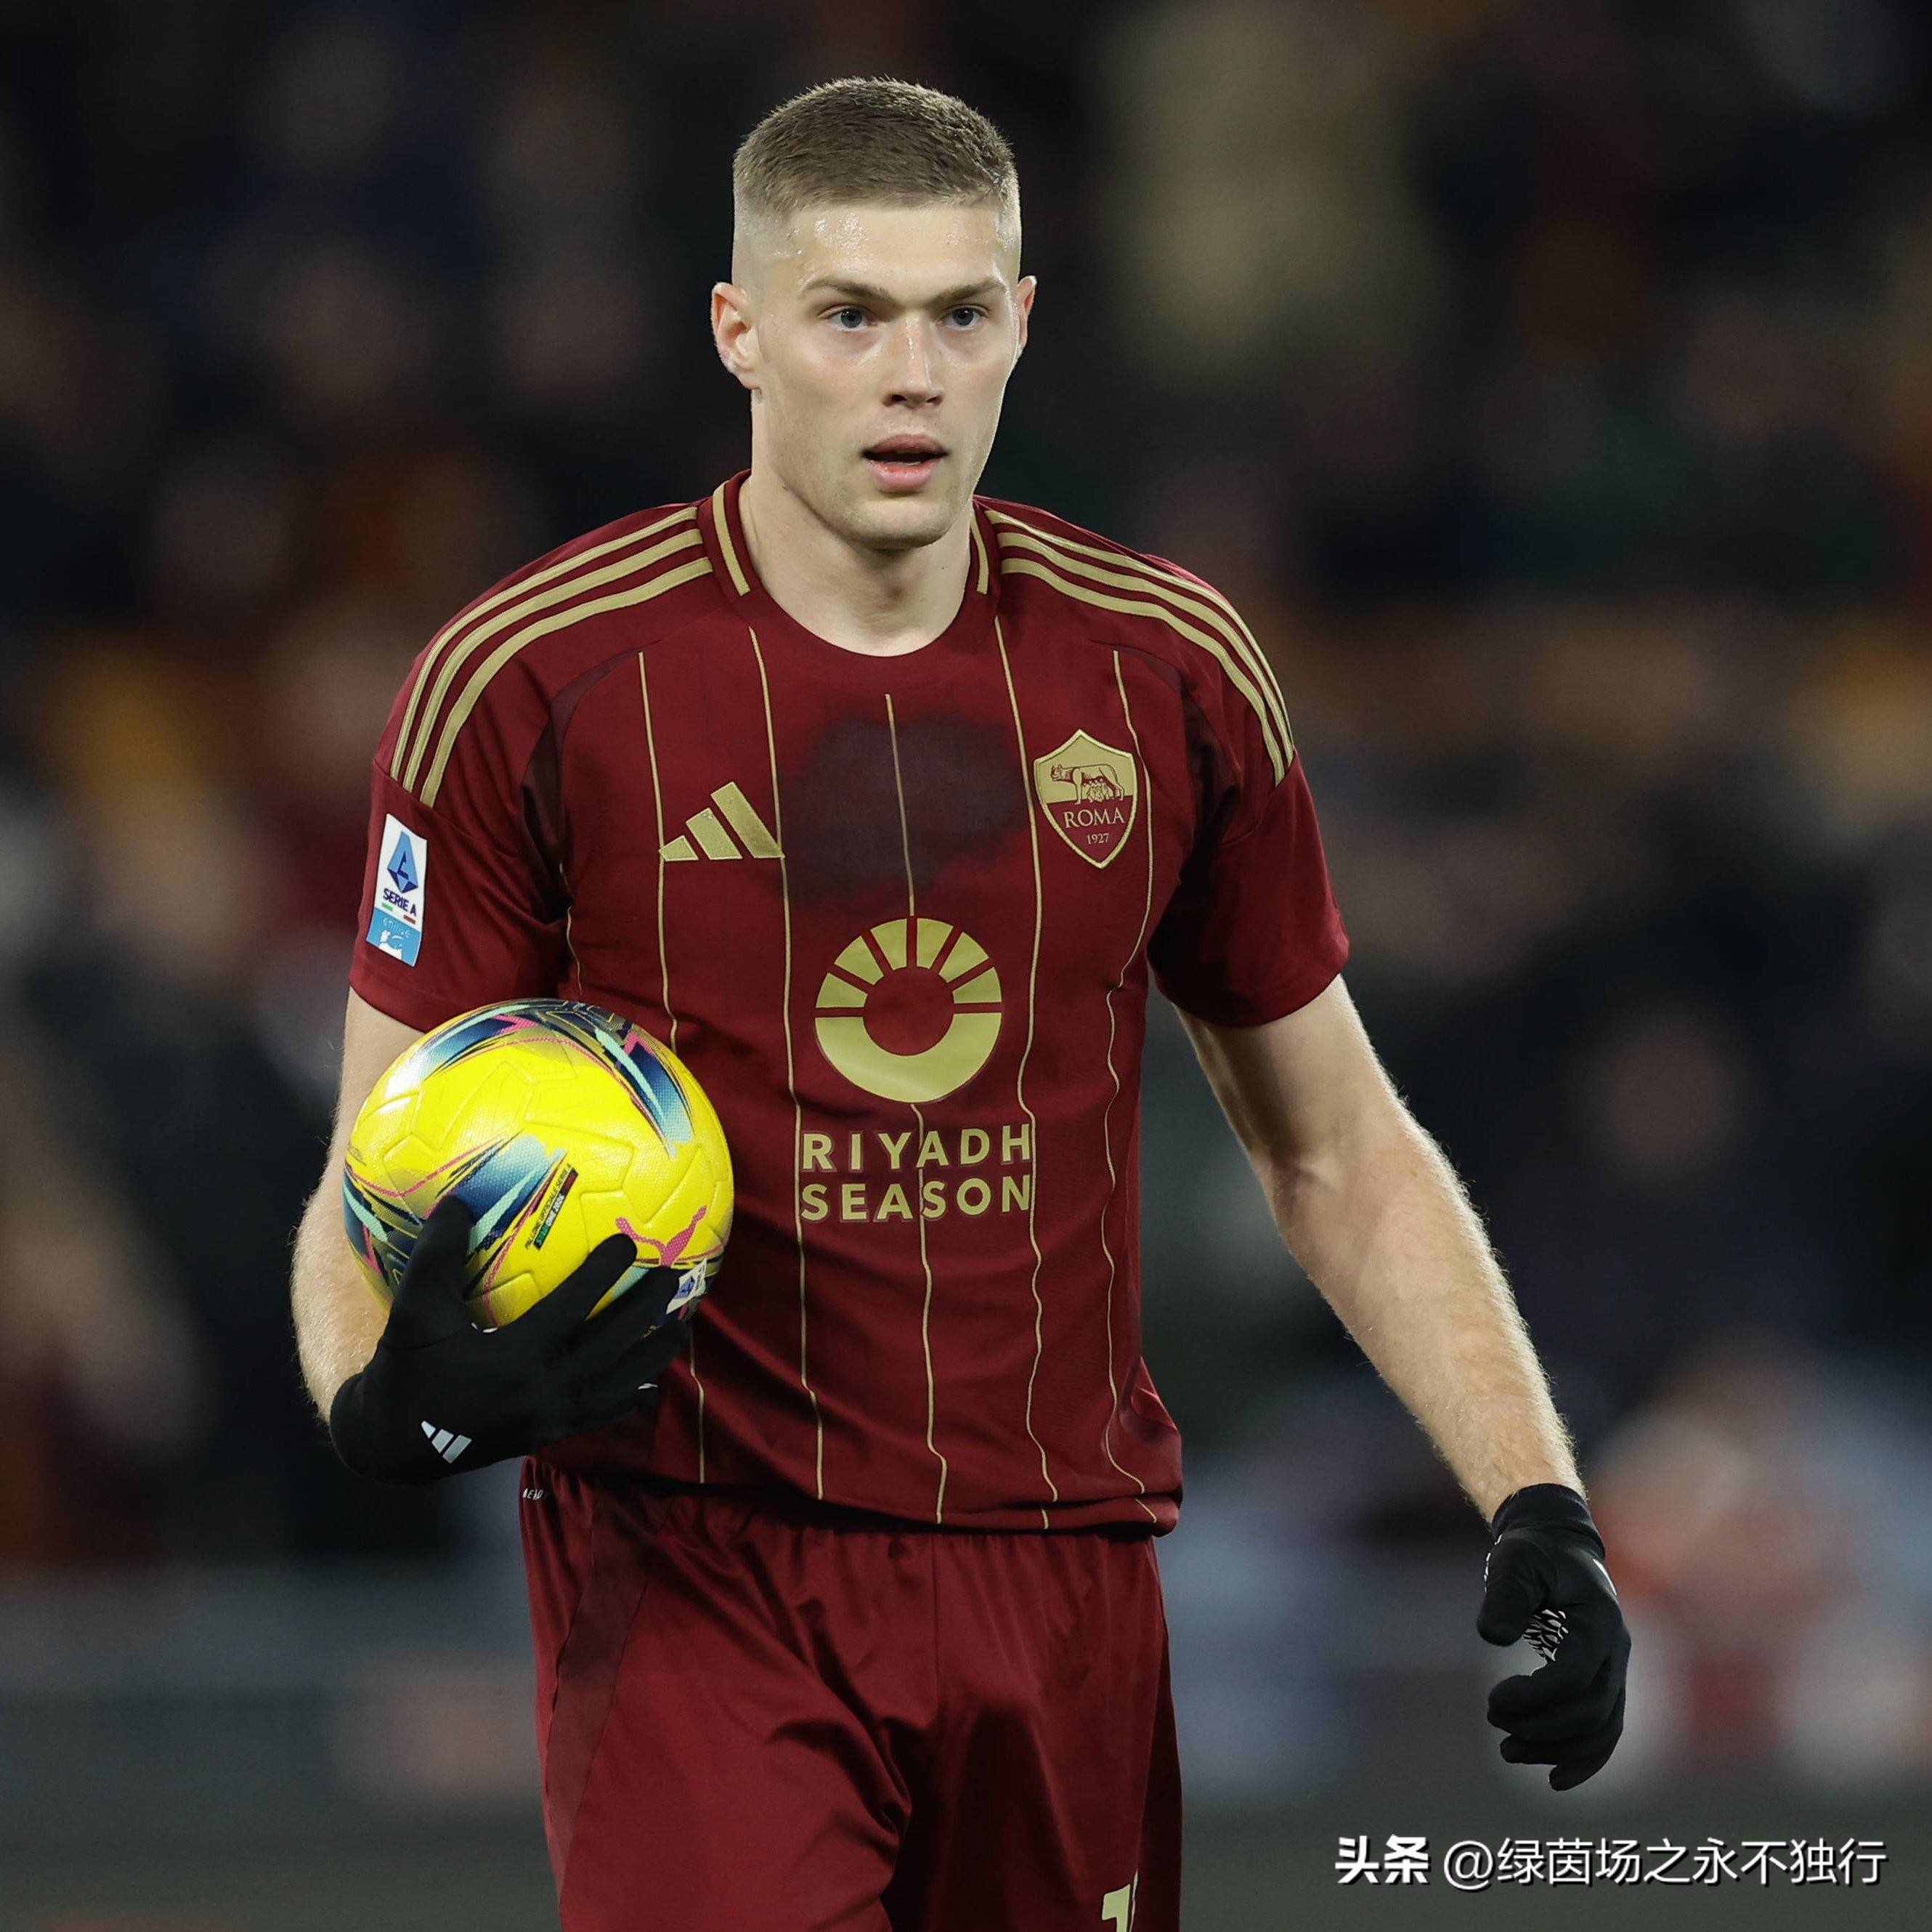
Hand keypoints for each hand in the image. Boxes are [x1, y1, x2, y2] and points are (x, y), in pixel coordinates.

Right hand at [328, 1194, 693, 1483]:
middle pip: (611, 1346)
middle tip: (675, 1278)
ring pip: (618, 1385)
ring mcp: (550, 1419)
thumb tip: (459, 1200)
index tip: (629, 1243)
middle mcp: (542, 1391)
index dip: (602, 1275)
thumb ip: (438, 1255)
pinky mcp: (549, 1435)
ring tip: (682, 1325)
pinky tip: (651, 1386)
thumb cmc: (407, 1370)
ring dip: (653, 1355)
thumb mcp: (415, 1312)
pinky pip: (600, 1417)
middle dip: (647, 1311)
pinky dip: (629, 1400)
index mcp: (513, 1358)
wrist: (396, 1442)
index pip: (571, 1310)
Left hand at [1477, 1484, 1629, 1789]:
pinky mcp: (1605, 1682)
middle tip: (1493, 1721)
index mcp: (1599, 1619)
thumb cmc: (1533, 1552)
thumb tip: (1492, 1636)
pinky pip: (1605, 1730)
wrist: (1558, 1546)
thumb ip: (1504, 1594)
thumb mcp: (1513, 1560)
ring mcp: (1615, 1669)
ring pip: (1601, 1729)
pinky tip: (1554, 1777)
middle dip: (1542, 1728)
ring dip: (1557, 1749)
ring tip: (1507, 1752)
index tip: (1493, 1698)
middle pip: (1592, 1711)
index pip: (1577, 1675)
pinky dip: (1585, 1758)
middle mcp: (1616, 1649)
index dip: (1537, 1697)